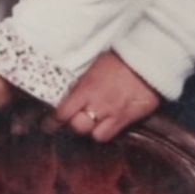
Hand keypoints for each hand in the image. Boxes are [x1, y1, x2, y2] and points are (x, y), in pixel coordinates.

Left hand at [43, 51, 160, 141]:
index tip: (47, 125)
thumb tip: (70, 93)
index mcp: (85, 86)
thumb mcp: (94, 66)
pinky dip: (103, 133)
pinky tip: (104, 126)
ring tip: (90, 123)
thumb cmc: (120, 58)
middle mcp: (96, 102)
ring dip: (88, 130)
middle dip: (71, 125)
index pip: (63, 111)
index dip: (52, 121)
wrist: (147, 60)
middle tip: (71, 121)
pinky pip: (108, 136)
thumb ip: (82, 82)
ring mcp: (111, 112)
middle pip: (76, 126)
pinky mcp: (125, 119)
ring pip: (91, 134)